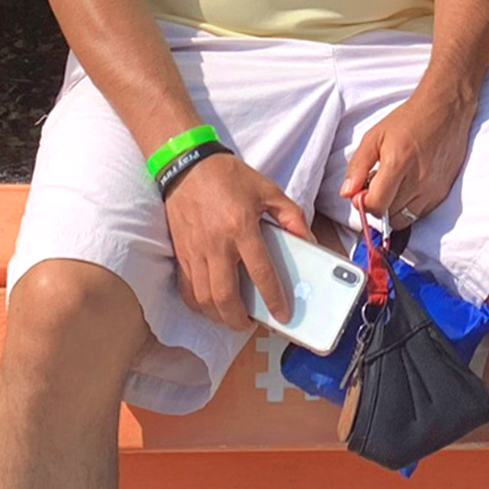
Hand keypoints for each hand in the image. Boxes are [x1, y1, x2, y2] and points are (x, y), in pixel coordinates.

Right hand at [162, 153, 314, 328]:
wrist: (186, 164)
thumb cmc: (228, 176)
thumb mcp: (268, 189)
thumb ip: (291, 215)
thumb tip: (309, 241)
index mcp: (241, 227)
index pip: (260, 273)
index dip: (273, 299)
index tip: (283, 315)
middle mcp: (216, 243)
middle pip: (224, 296)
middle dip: (238, 319)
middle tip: (249, 324)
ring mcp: (194, 250)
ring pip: (202, 297)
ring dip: (217, 315)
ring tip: (231, 317)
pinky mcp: (180, 251)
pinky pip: (186, 287)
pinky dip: (197, 303)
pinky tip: (208, 305)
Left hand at [341, 77, 476, 226]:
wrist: (446, 110)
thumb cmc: (408, 120)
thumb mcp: (374, 136)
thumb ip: (358, 166)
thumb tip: (347, 193)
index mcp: (398, 164)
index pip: (376, 205)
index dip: (364, 203)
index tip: (361, 192)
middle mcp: (418, 181)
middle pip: (389, 215)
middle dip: (377, 205)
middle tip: (376, 186)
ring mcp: (433, 189)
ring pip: (405, 219)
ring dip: (393, 209)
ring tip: (391, 187)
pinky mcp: (443, 193)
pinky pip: (420, 214)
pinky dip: (409, 208)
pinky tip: (406, 188)